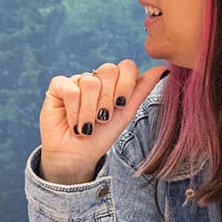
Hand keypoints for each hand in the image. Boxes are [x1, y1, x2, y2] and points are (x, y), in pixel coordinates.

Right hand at [38, 61, 168, 184]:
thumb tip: (164, 69)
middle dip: (108, 99)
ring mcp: (76, 80)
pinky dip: (74, 110)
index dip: (125, 85)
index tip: (121, 106)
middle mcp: (96, 78)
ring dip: (90, 111)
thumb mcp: (126, 114)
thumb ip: (142, 90)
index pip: (126, 66)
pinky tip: (73, 123)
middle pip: (108, 70)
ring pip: (89, 83)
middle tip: (103, 118)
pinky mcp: (57, 86)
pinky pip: (70, 89)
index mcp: (114, 82)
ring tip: (87, 127)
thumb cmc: (100, 137)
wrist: (76, 155)